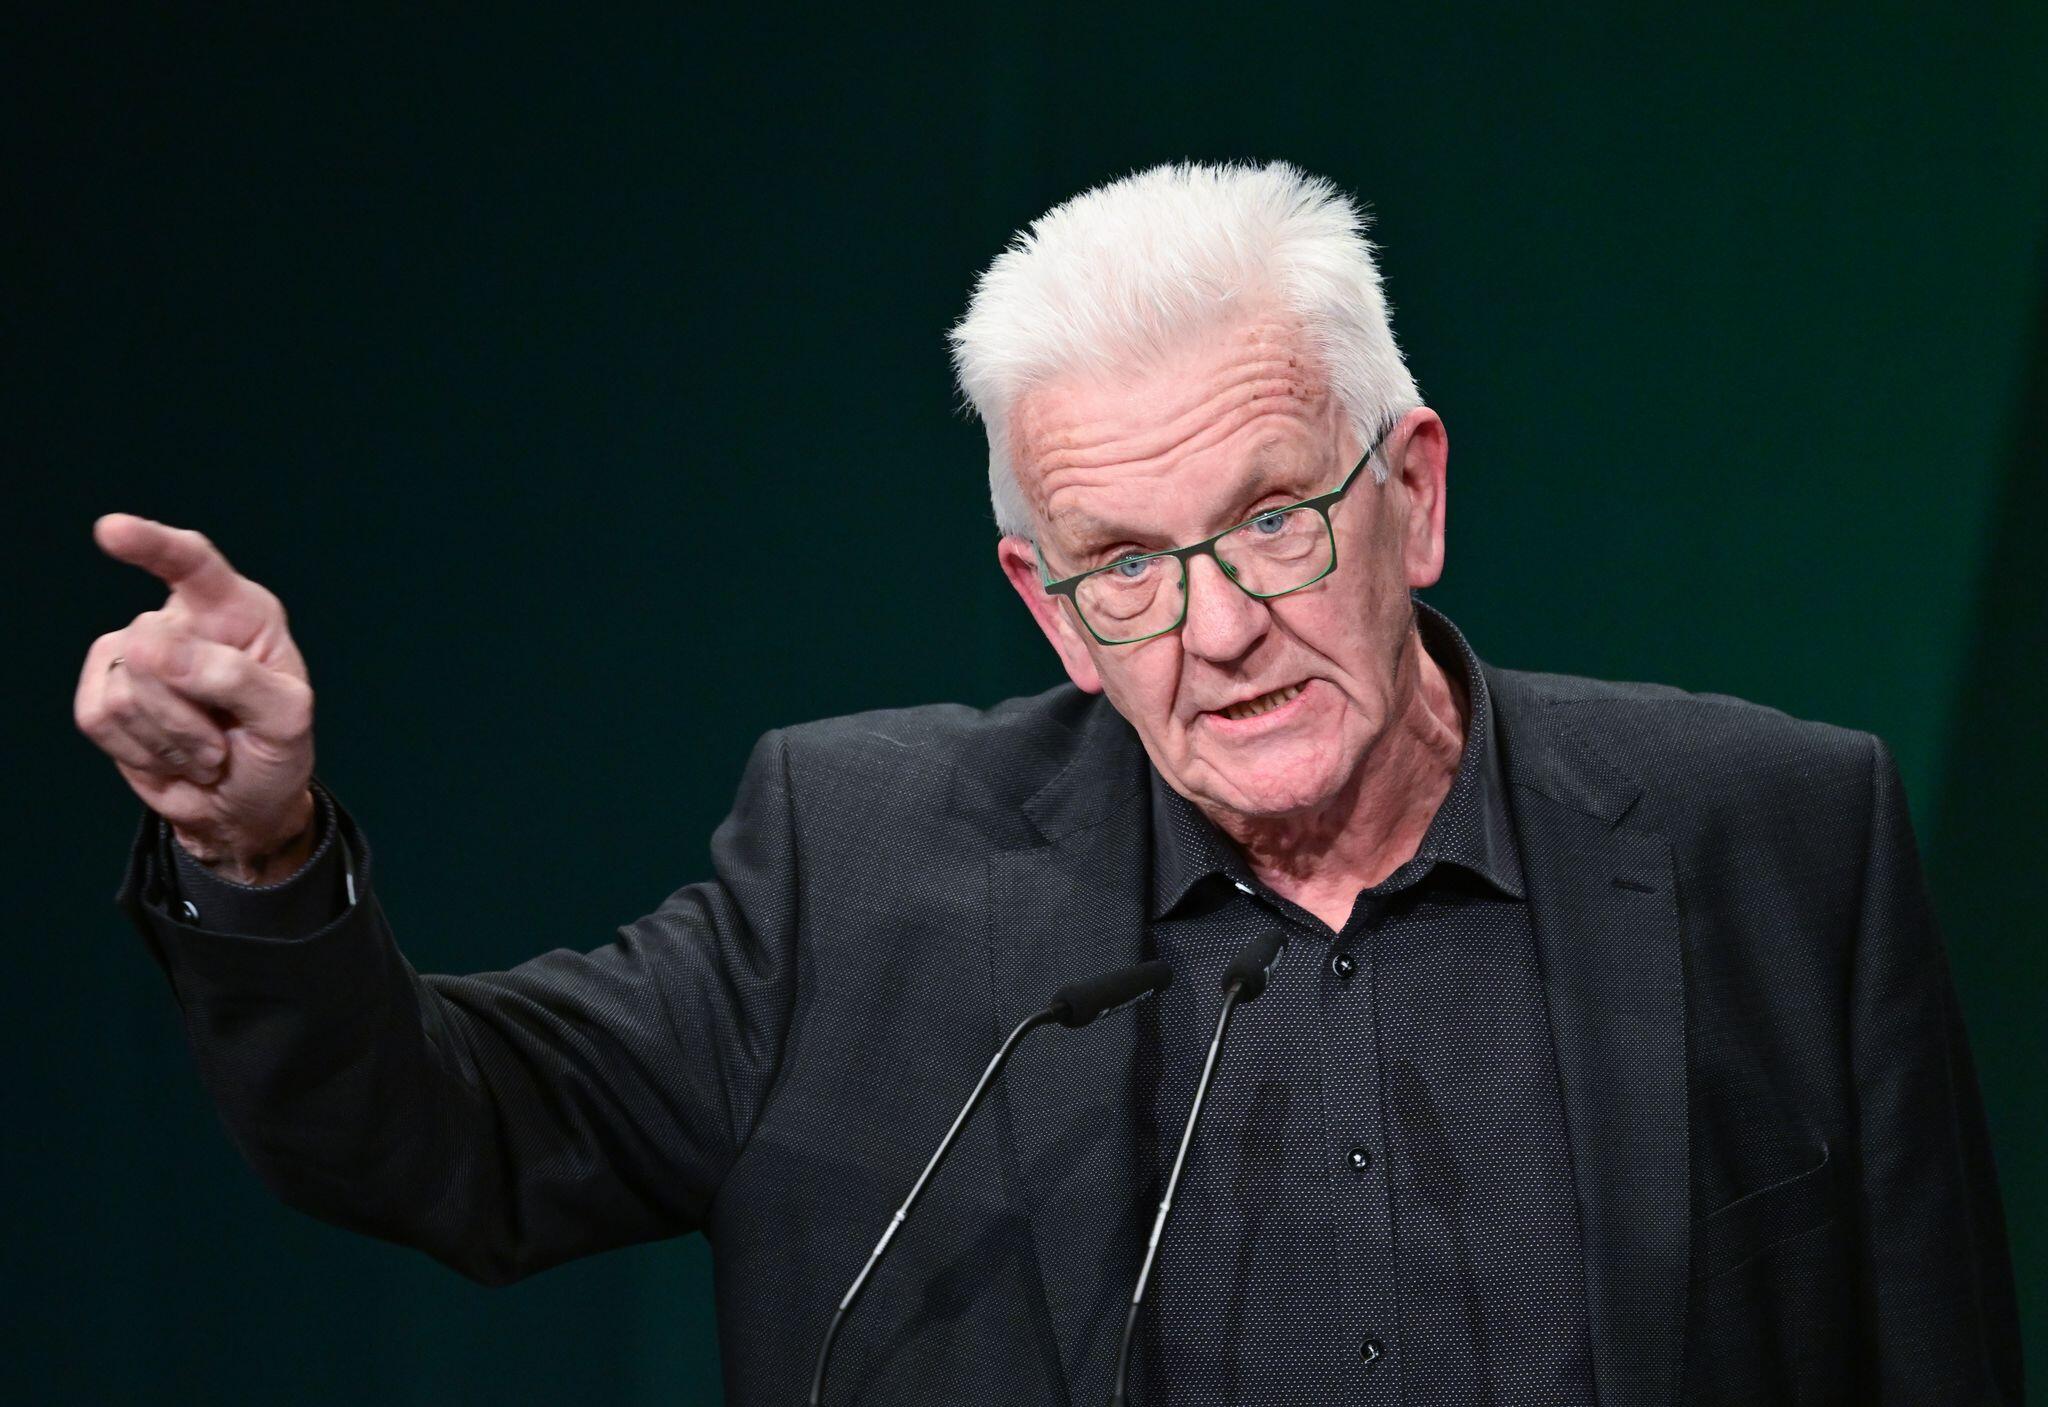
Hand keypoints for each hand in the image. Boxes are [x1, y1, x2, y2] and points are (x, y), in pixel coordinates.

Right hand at [76, 514, 317, 882]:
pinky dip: (137, 751)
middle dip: (189, 713)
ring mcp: (135, 654)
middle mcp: (183, 622)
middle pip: (153, 649)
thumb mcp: (284, 720)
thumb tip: (156, 648)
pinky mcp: (103, 692)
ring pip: (126, 689)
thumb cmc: (275, 751)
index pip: (194, 565)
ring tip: (204, 751)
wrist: (243, 805)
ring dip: (170, 740)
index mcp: (239, 610)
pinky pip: (97, 716)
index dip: (153, 546)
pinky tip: (169, 756)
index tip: (112, 531)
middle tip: (224, 742)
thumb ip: (235, 678)